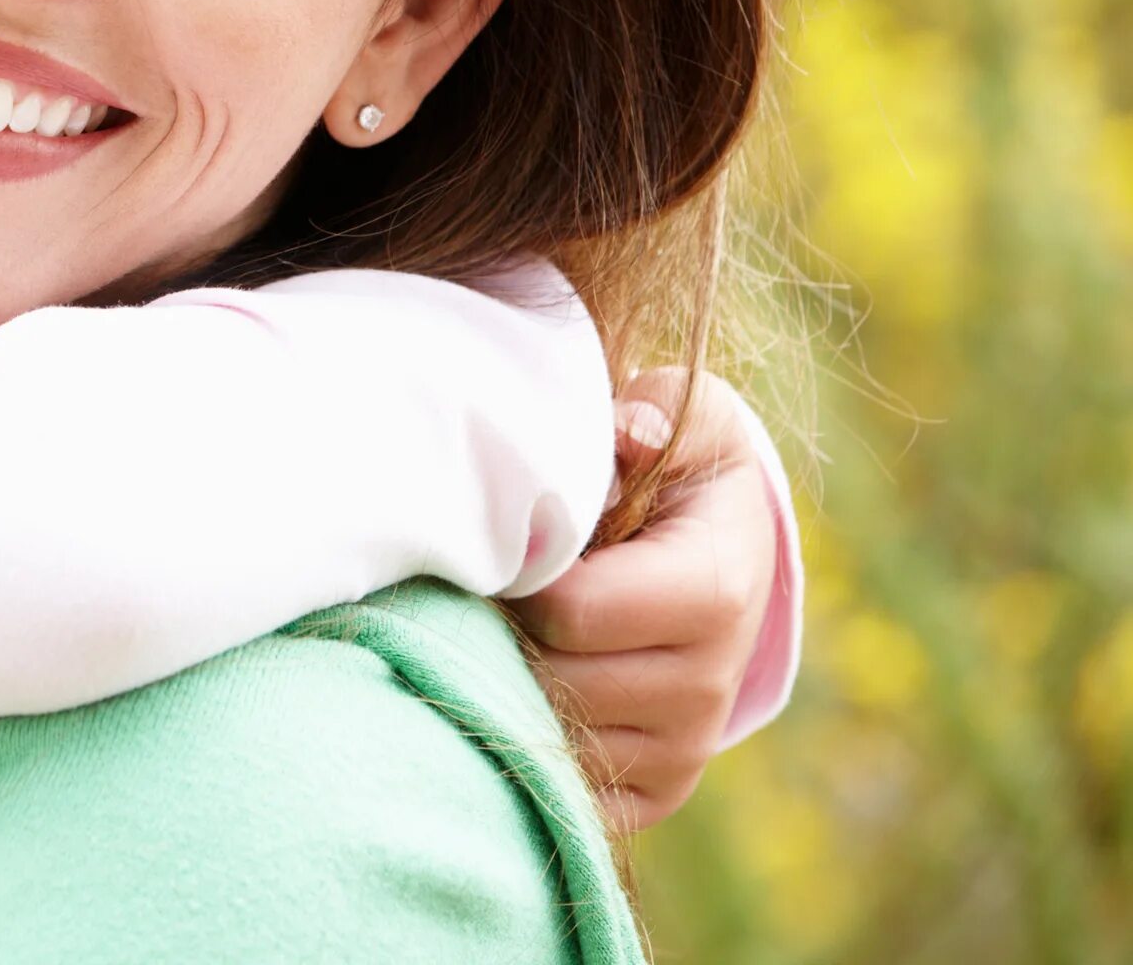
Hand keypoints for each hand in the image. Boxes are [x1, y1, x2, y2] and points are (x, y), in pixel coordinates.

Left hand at [508, 366, 780, 831]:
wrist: (722, 554)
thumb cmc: (680, 472)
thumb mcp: (686, 419)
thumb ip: (649, 415)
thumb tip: (628, 432)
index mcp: (715, 591)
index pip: (568, 610)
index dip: (515, 574)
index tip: (501, 541)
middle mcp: (707, 686)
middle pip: (549, 678)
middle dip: (499, 630)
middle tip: (484, 585)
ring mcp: (684, 748)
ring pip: (547, 734)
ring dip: (504, 683)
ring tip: (502, 624)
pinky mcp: (656, 790)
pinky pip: (564, 786)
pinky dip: (526, 740)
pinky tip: (519, 682)